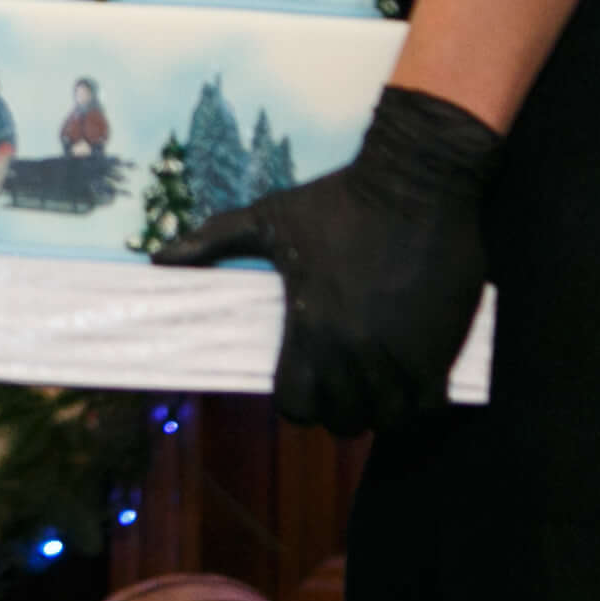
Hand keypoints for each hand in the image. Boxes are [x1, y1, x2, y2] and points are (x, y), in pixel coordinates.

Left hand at [153, 85, 499, 432]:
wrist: (417, 180)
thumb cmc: (339, 199)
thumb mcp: (268, 218)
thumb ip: (212, 241)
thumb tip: (159, 259)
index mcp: (310, 326)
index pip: (296, 405)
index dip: (298, 401)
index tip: (304, 384)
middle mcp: (354, 350)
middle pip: (343, 420)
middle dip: (340, 409)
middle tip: (344, 386)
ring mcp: (400, 352)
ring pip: (387, 418)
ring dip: (380, 410)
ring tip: (378, 387)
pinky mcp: (440, 347)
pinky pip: (429, 405)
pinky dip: (420, 403)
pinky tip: (413, 383)